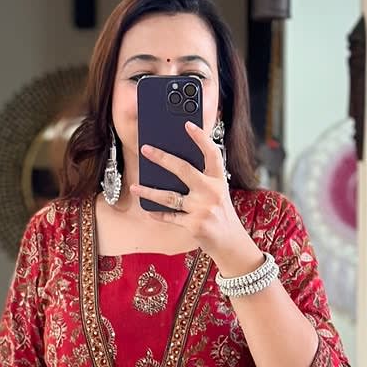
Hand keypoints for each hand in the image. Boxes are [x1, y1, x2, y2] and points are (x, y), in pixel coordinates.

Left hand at [130, 120, 262, 274]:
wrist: (231, 242)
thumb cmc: (220, 214)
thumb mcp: (218, 193)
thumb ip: (202, 180)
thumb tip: (172, 167)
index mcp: (218, 179)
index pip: (211, 153)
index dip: (200, 137)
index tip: (187, 124)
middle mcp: (211, 191)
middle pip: (183, 169)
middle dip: (162, 158)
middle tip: (146, 149)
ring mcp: (202, 208)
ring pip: (170, 196)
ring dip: (149, 192)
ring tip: (135, 187)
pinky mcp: (194, 224)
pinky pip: (171, 217)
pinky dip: (159, 214)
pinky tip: (148, 210)